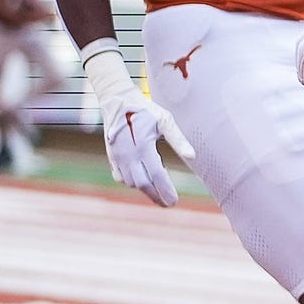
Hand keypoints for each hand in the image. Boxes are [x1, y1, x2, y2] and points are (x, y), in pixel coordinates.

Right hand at [82, 43, 195, 205]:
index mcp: (143, 146)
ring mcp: (117, 157)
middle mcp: (128, 155)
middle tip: (170, 203)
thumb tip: (192, 156)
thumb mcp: (165, 120)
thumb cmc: (144, 110)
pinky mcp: (111, 156)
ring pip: (132, 182)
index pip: (157, 175)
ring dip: (146, 190)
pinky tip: (144, 180)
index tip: (175, 201)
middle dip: (157, 196)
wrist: (116, 100)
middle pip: (143, 184)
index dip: (166, 190)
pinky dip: (133, 182)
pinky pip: (122, 177)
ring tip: (160, 192)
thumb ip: (178, 139)